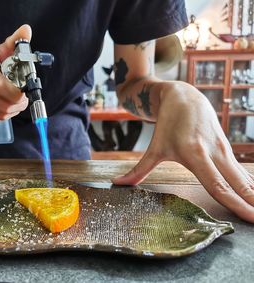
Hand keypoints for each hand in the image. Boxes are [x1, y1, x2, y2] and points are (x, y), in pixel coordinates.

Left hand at [112, 81, 253, 222]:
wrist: (184, 97)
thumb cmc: (167, 124)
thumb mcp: (154, 148)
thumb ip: (138, 170)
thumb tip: (117, 184)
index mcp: (194, 154)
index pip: (217, 185)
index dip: (233, 203)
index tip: (249, 217)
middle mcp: (213, 152)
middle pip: (237, 183)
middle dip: (253, 203)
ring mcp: (223, 149)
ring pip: (243, 176)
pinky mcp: (227, 147)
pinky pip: (241, 170)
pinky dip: (250, 184)